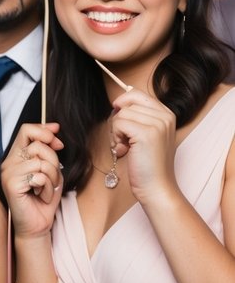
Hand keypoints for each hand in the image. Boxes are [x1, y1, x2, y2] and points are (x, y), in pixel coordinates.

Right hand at [1, 122, 64, 238]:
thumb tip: (54, 128)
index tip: (58, 140)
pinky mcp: (11, 184)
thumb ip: (49, 150)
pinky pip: (38, 176)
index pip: (26, 130)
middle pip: (38, 145)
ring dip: (51, 178)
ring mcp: (8, 173)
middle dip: (53, 161)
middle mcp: (9, 162)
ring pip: (40, 161)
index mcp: (16, 156)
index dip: (45, 131)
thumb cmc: (43, 199)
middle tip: (52, 178)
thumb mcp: (50, 170)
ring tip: (46, 189)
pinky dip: (47, 188)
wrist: (37, 226)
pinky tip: (41, 196)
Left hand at [109, 89, 176, 203]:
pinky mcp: (146, 133)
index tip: (119, 120)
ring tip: (125, 147)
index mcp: (167, 114)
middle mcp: (165, 116)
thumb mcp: (148, 135)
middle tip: (123, 141)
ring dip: (116, 132)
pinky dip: (115, 138)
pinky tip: (123, 151)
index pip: (136, 94)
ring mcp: (157, 124)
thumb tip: (118, 102)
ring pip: (121, 114)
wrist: (157, 188)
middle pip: (127, 104)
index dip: (123, 104)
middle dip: (118, 122)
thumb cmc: (148, 165)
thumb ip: (139, 117)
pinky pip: (118, 124)